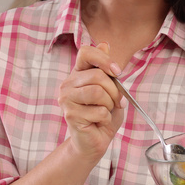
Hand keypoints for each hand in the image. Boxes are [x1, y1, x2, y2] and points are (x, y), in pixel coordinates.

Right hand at [58, 43, 126, 160]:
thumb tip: (105, 44)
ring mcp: (66, 99)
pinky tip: (99, 122)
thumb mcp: (111, 90)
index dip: (104, 59)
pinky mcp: (70, 114)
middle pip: (98, 76)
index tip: (117, 72)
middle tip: (116, 103)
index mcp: (78, 73)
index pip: (86, 52)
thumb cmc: (103, 115)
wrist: (95, 141)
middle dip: (114, 91)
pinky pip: (98, 111)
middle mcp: (68, 83)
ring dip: (110, 105)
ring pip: (98, 92)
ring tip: (106, 112)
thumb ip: (107, 70)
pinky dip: (106, 118)